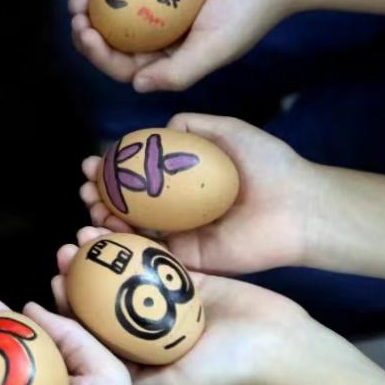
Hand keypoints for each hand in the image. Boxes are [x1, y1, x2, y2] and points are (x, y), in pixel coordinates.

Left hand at [54, 227, 314, 384]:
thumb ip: (131, 378)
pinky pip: (153, 256)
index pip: (93, 333)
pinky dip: (132, 241)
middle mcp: (149, 330)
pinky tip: (112, 225)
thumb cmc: (227, 373)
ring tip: (80, 235)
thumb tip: (81, 363)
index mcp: (140, 359)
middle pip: (102, 299)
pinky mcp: (188, 276)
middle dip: (79, 276)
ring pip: (123, 274)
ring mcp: (167, 301)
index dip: (69, 310)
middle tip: (63, 254)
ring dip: (101, 256)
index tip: (53, 286)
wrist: (283, 347)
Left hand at [67, 0, 302, 91]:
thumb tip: (137, 87)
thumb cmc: (254, 5)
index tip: (84, 33)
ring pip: (117, 4)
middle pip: (115, 36)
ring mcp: (163, 0)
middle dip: (88, 26)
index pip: (125, 67)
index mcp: (174, 57)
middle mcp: (166, 32)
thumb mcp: (217, 45)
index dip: (98, 55)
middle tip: (74, 9)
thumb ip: (179, 71)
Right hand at [78, 113, 315, 274]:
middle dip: (98, 195)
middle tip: (86, 188)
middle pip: (124, 204)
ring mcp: (179, 235)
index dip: (108, 171)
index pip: (135, 176)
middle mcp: (176, 209)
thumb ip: (194, 125)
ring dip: (102, 218)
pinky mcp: (187, 258)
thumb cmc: (270, 166)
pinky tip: (107, 228)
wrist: (298, 206)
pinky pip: (148, 252)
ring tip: (92, 206)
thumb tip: (161, 129)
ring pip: (129, 229)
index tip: (91, 164)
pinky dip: (123, 242)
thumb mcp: (229, 131)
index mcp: (182, 181)